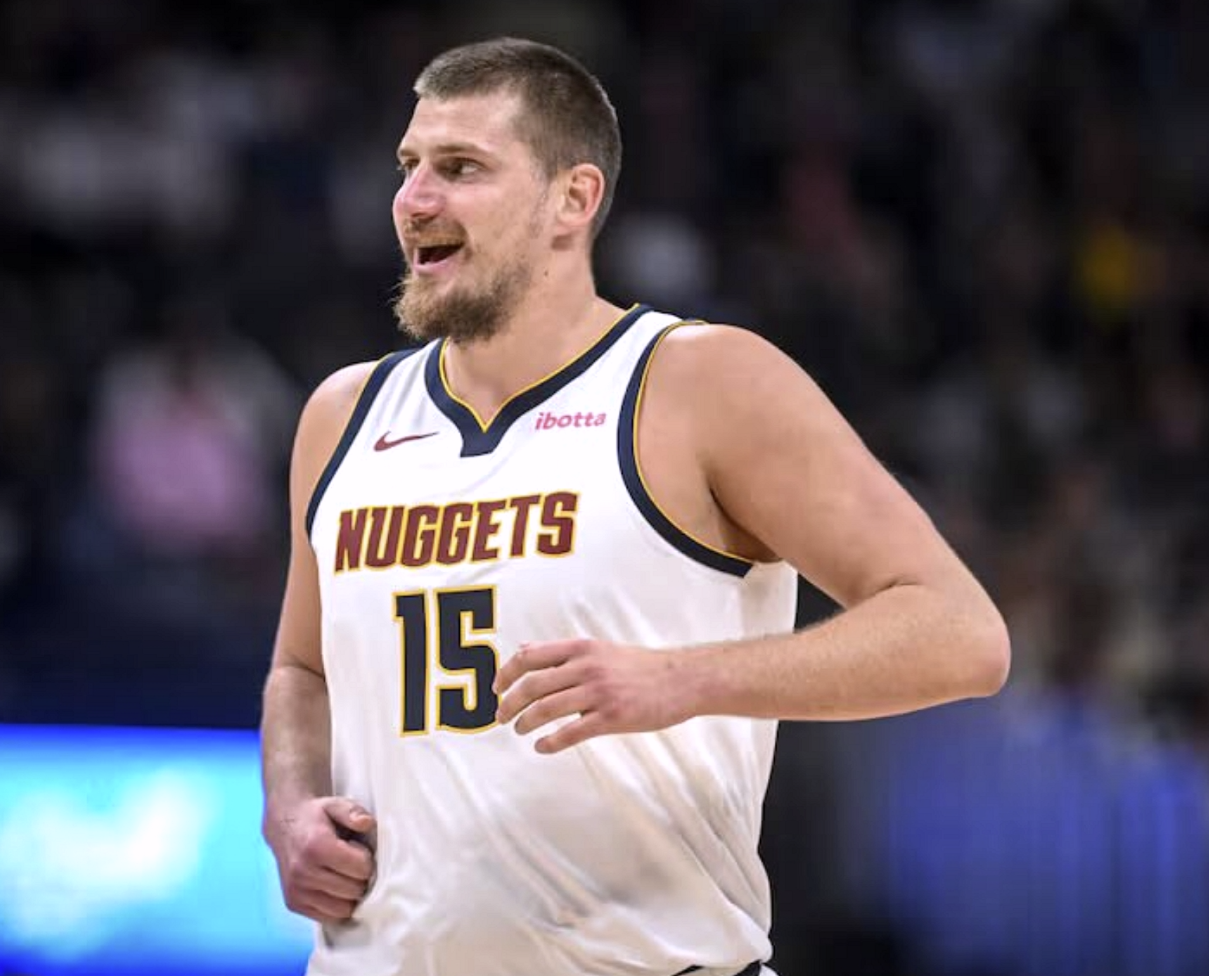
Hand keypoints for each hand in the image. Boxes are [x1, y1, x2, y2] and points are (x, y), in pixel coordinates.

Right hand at [266, 796, 376, 923]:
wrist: (284, 824)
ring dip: (350, 895)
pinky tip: (335, 888)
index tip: (358, 850)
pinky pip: (328, 918)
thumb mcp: (335, 804)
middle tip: (353, 864)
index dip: (367, 859)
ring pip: (343, 909)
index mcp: (316, 846)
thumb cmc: (316, 816)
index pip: (361, 868)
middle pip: (353, 890)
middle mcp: (303, 871)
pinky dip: (337, 906)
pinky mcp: (293, 903)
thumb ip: (353, 812)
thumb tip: (367, 823)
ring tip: (344, 875)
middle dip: (360, 878)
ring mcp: (296, 891)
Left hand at [493, 639, 693, 753]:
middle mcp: (586, 667)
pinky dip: (549, 742)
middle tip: (501, 717)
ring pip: (546, 709)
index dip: (506, 674)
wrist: (682, 679)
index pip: (529, 657)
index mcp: (581, 648)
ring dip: (525, 723)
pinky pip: (570, 733)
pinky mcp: (612, 717)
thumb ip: (561, 652)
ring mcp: (599, 693)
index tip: (496, 689)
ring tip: (520, 731)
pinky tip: (541, 747)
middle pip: (531, 685)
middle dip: (509, 704)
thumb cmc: (640, 666)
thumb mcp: (598, 649)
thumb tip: (524, 651)